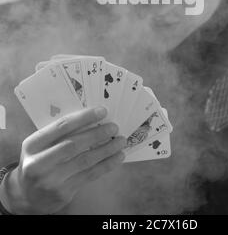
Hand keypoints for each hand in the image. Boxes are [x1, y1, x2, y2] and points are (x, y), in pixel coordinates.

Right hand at [2, 107, 125, 213]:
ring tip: (120, 141)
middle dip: (97, 134)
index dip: (84, 118)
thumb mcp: (40, 145)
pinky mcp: (63, 193)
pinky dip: (106, 165)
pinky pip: (90, 175)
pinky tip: (117, 157)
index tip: (102, 111)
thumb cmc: (38, 161)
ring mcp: (51, 180)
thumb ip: (59, 133)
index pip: (61, 127)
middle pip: (74, 144)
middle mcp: (39, 163)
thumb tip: (92, 119)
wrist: (26, 196)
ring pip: (85, 161)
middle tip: (114, 126)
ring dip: (107, 149)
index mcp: (32, 145)